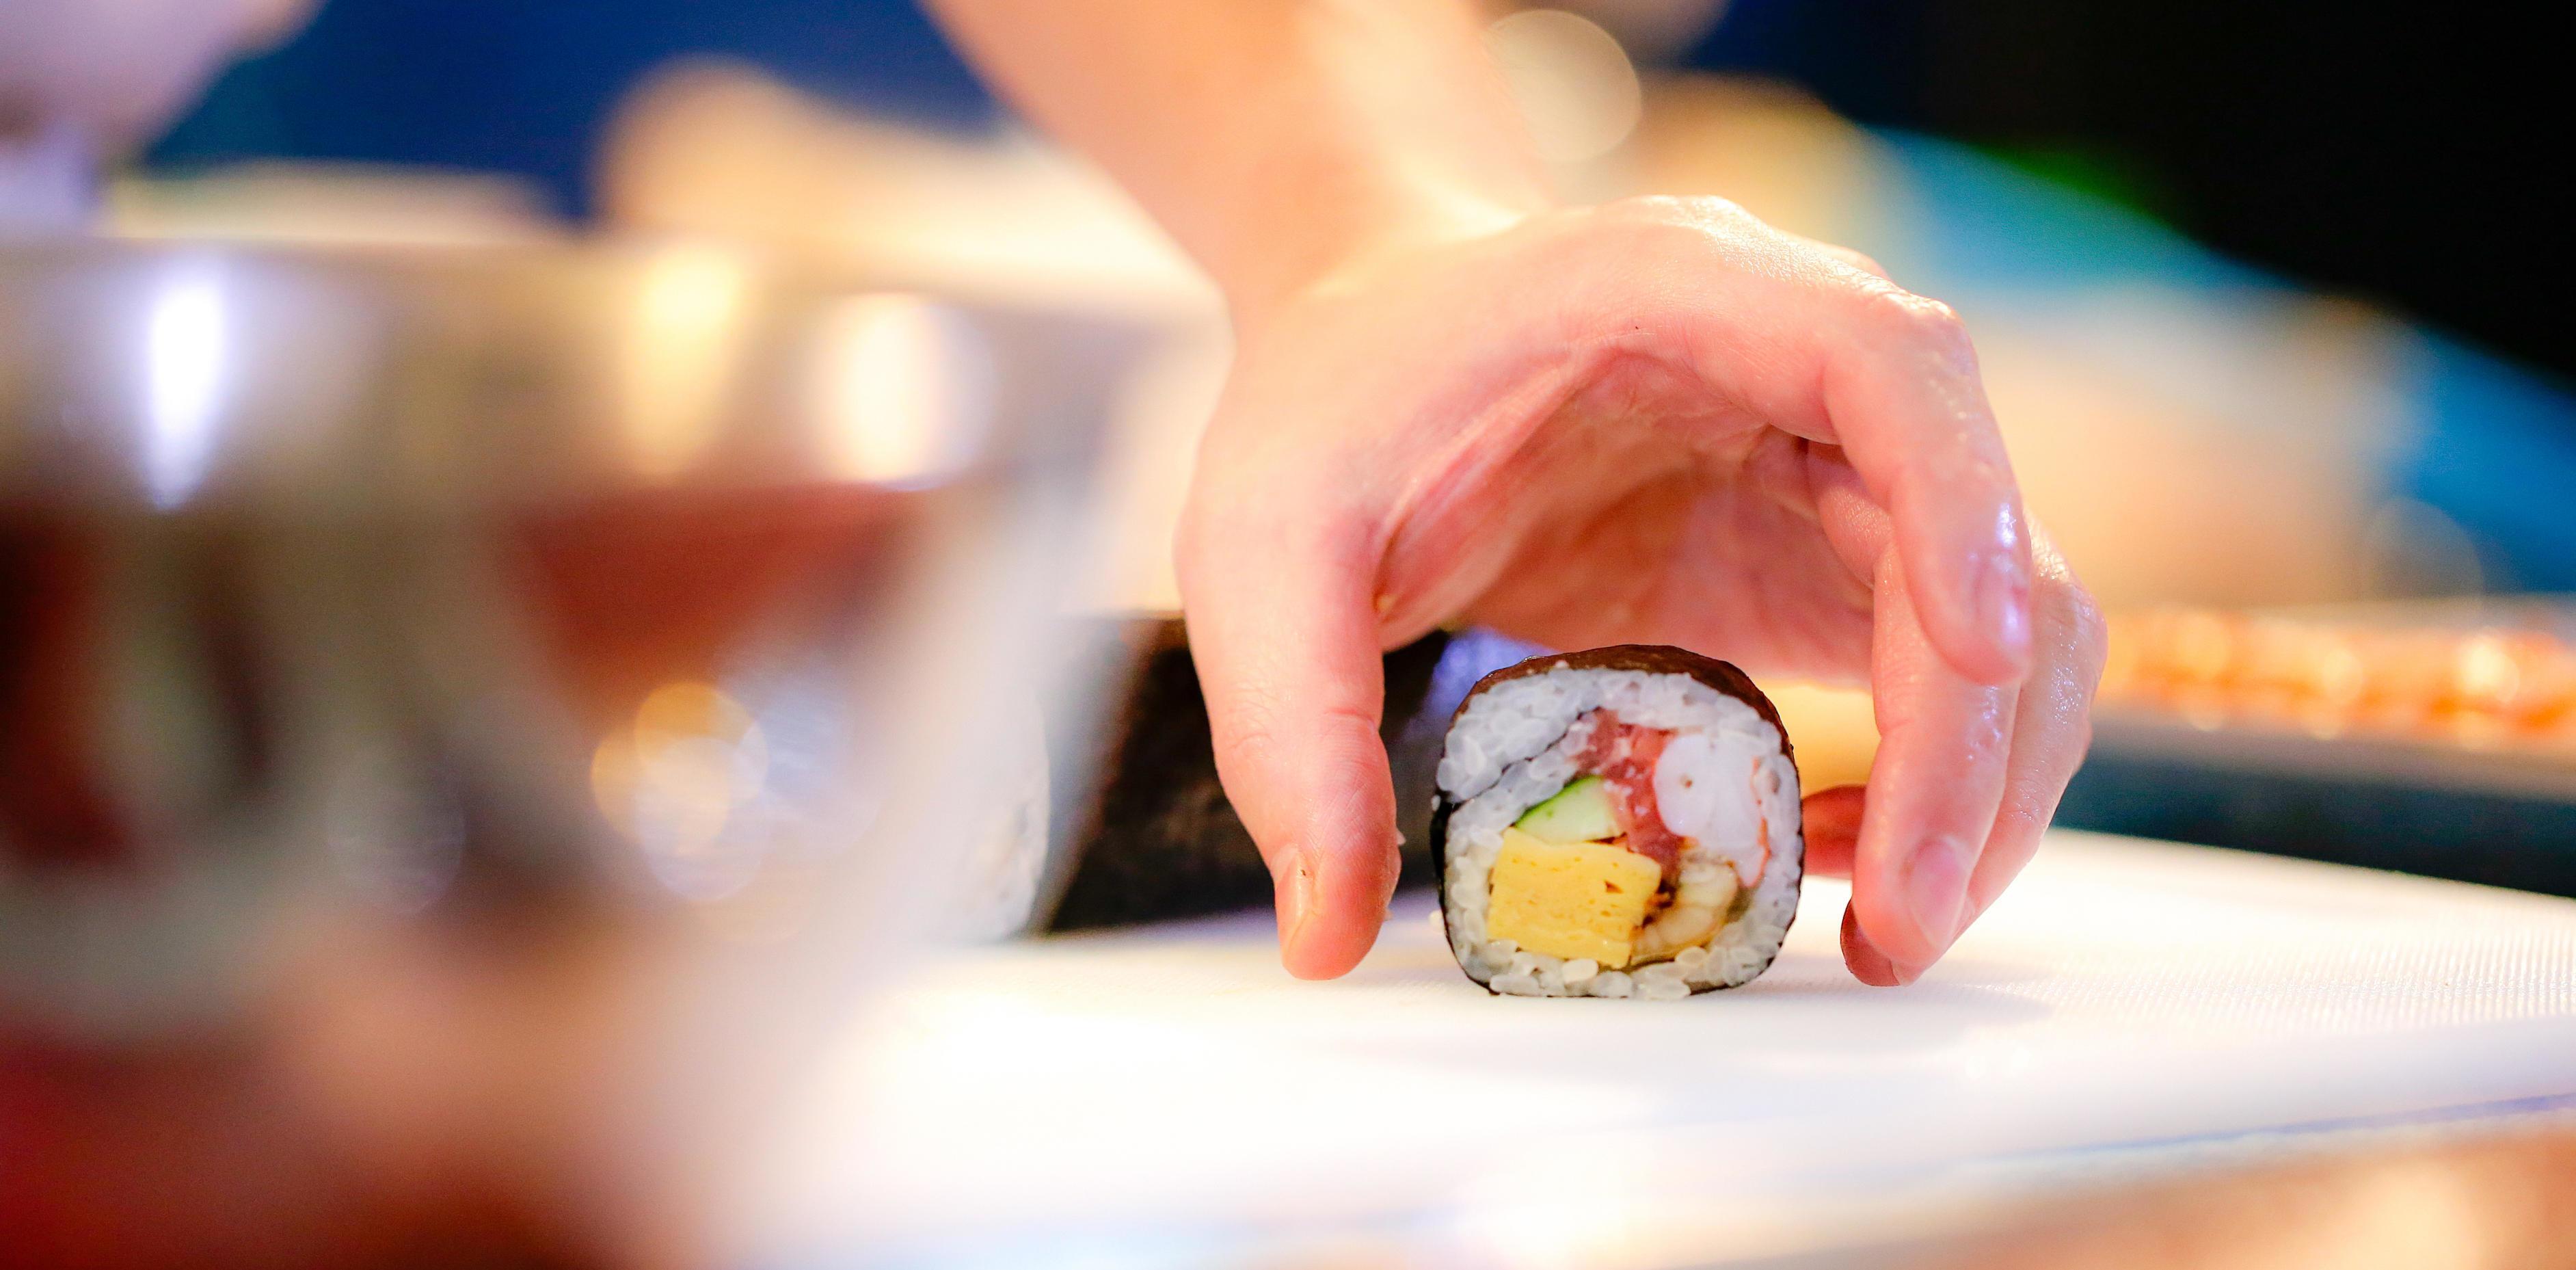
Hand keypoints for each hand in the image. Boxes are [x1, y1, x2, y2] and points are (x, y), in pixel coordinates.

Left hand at [1177, 196, 2106, 985]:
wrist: (1371, 344)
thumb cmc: (1335, 406)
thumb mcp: (1263, 550)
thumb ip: (1290, 729)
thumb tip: (1325, 937)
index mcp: (1681, 290)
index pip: (1887, 362)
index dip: (1958, 503)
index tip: (1966, 659)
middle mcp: (1795, 362)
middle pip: (1980, 528)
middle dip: (1971, 738)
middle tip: (1900, 920)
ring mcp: (1828, 460)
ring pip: (2001, 615)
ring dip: (1978, 779)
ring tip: (1876, 922)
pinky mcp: (1822, 553)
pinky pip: (1939, 670)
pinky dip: (1923, 777)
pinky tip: (1813, 856)